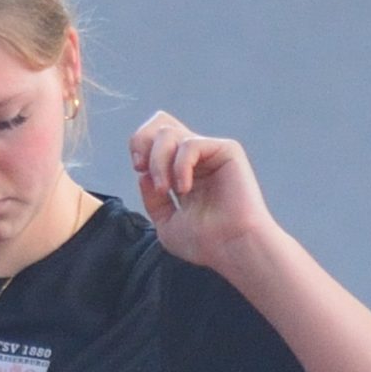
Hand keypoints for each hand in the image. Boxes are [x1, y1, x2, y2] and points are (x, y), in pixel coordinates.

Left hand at [129, 110, 277, 271]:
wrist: (232, 248)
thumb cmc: (204, 243)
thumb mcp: (165, 223)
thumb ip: (151, 198)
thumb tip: (143, 173)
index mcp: (181, 171)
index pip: (154, 138)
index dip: (139, 146)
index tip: (138, 170)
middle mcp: (196, 158)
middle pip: (161, 122)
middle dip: (142, 141)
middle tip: (142, 167)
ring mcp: (211, 153)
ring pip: (170, 132)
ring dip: (158, 161)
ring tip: (164, 188)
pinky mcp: (227, 150)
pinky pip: (191, 144)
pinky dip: (180, 166)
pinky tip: (185, 188)